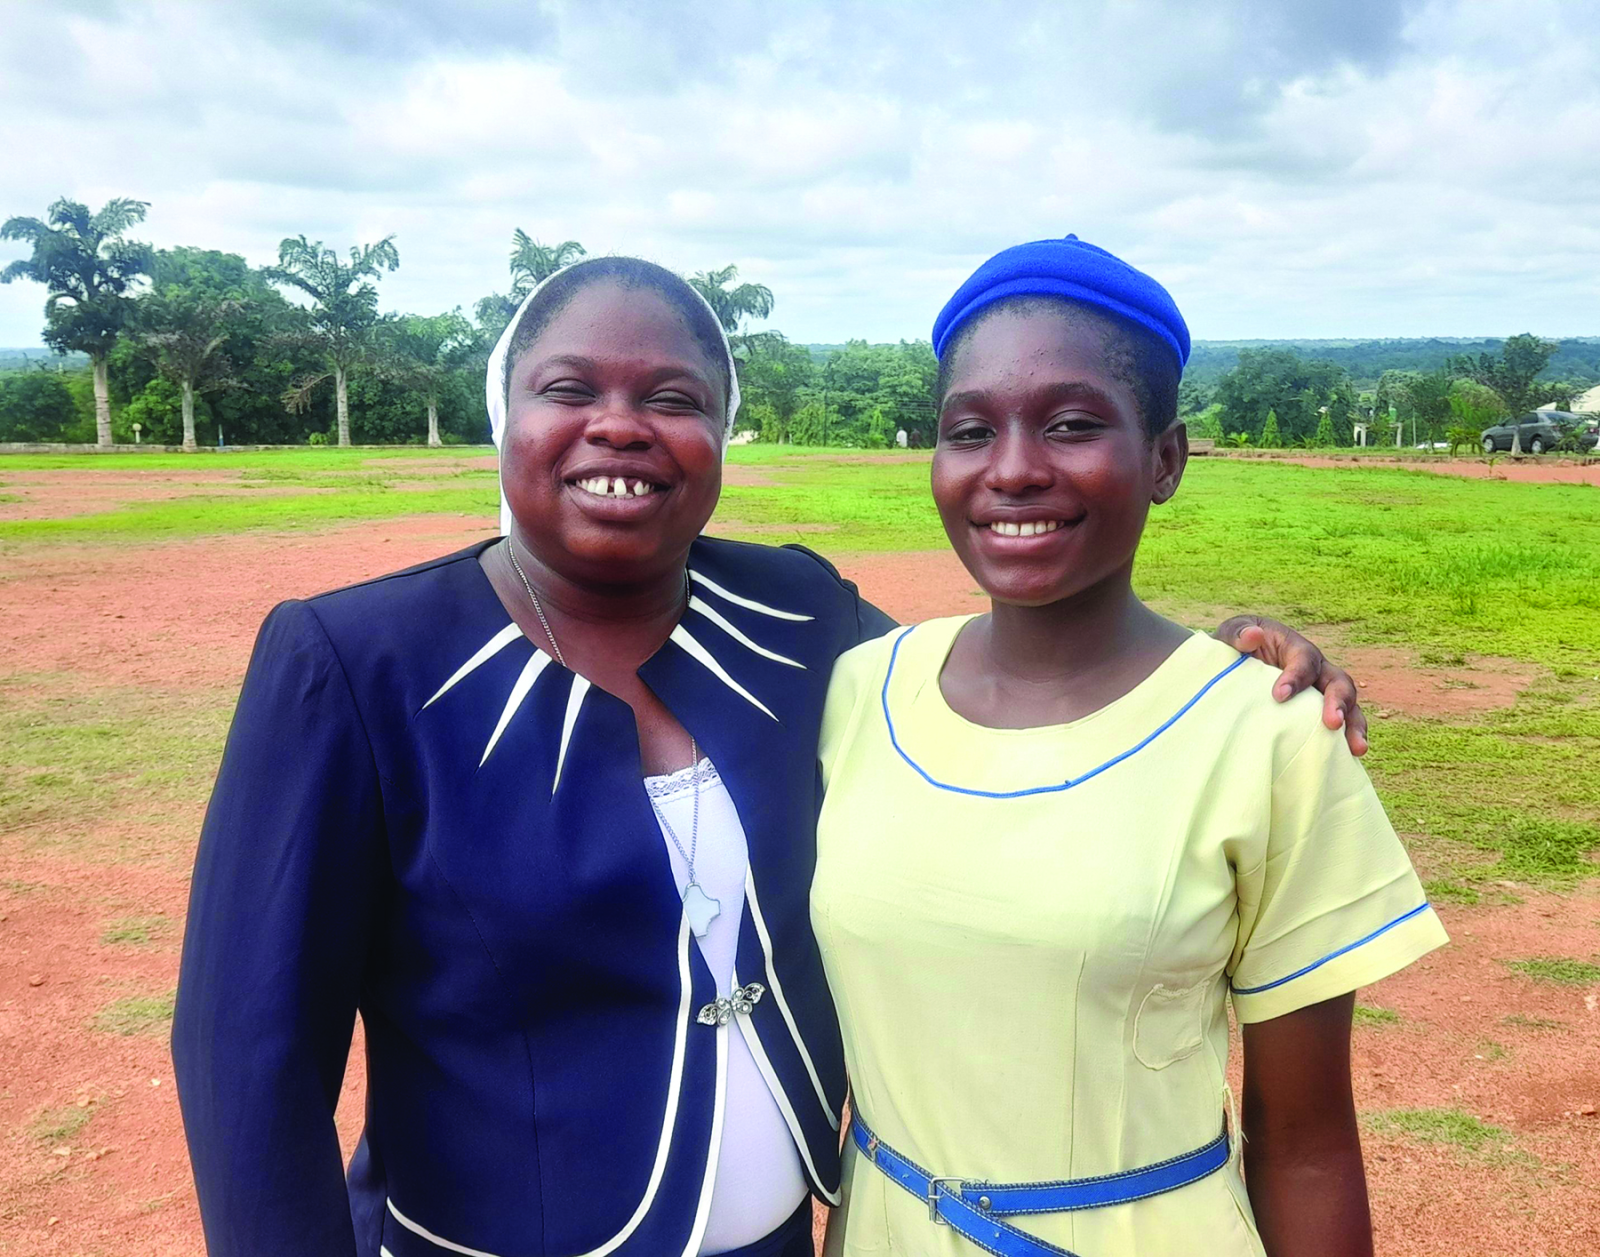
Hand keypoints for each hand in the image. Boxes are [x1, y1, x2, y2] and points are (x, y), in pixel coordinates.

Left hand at [1215, 616, 1367, 755]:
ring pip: (1348, 705)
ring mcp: (1321, 692)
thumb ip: (1238, 634)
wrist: (1236, 663)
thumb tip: (1253, 636)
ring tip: (1356, 748)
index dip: (1295, 676)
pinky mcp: (1317, 712)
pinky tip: (1348, 759)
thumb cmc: (1237, 646)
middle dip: (1337, 702)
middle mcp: (1317, 670)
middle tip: (1332, 723)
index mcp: (1296, 648)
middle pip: (1338, 682)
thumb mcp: (1232, 634)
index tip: (1279, 696)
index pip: (1304, 660)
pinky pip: (1340, 725)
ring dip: (1354, 726)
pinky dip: (1346, 740)